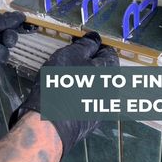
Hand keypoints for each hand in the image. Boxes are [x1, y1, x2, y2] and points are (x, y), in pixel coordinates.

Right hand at [9, 32, 118, 155]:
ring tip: (70, 79)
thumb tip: (96, 37)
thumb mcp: (70, 56)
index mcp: (109, 71)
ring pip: (100, 87)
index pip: (110, 52)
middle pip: (106, 70)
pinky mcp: (93, 120)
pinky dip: (84, 96)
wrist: (50, 124)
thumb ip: (85, 45)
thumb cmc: (60, 84)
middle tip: (74, 61)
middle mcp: (111, 88)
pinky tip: (71, 97)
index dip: (97, 46)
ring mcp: (104, 106)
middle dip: (94, 64)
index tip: (82, 46)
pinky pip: (92, 102)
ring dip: (89, 81)